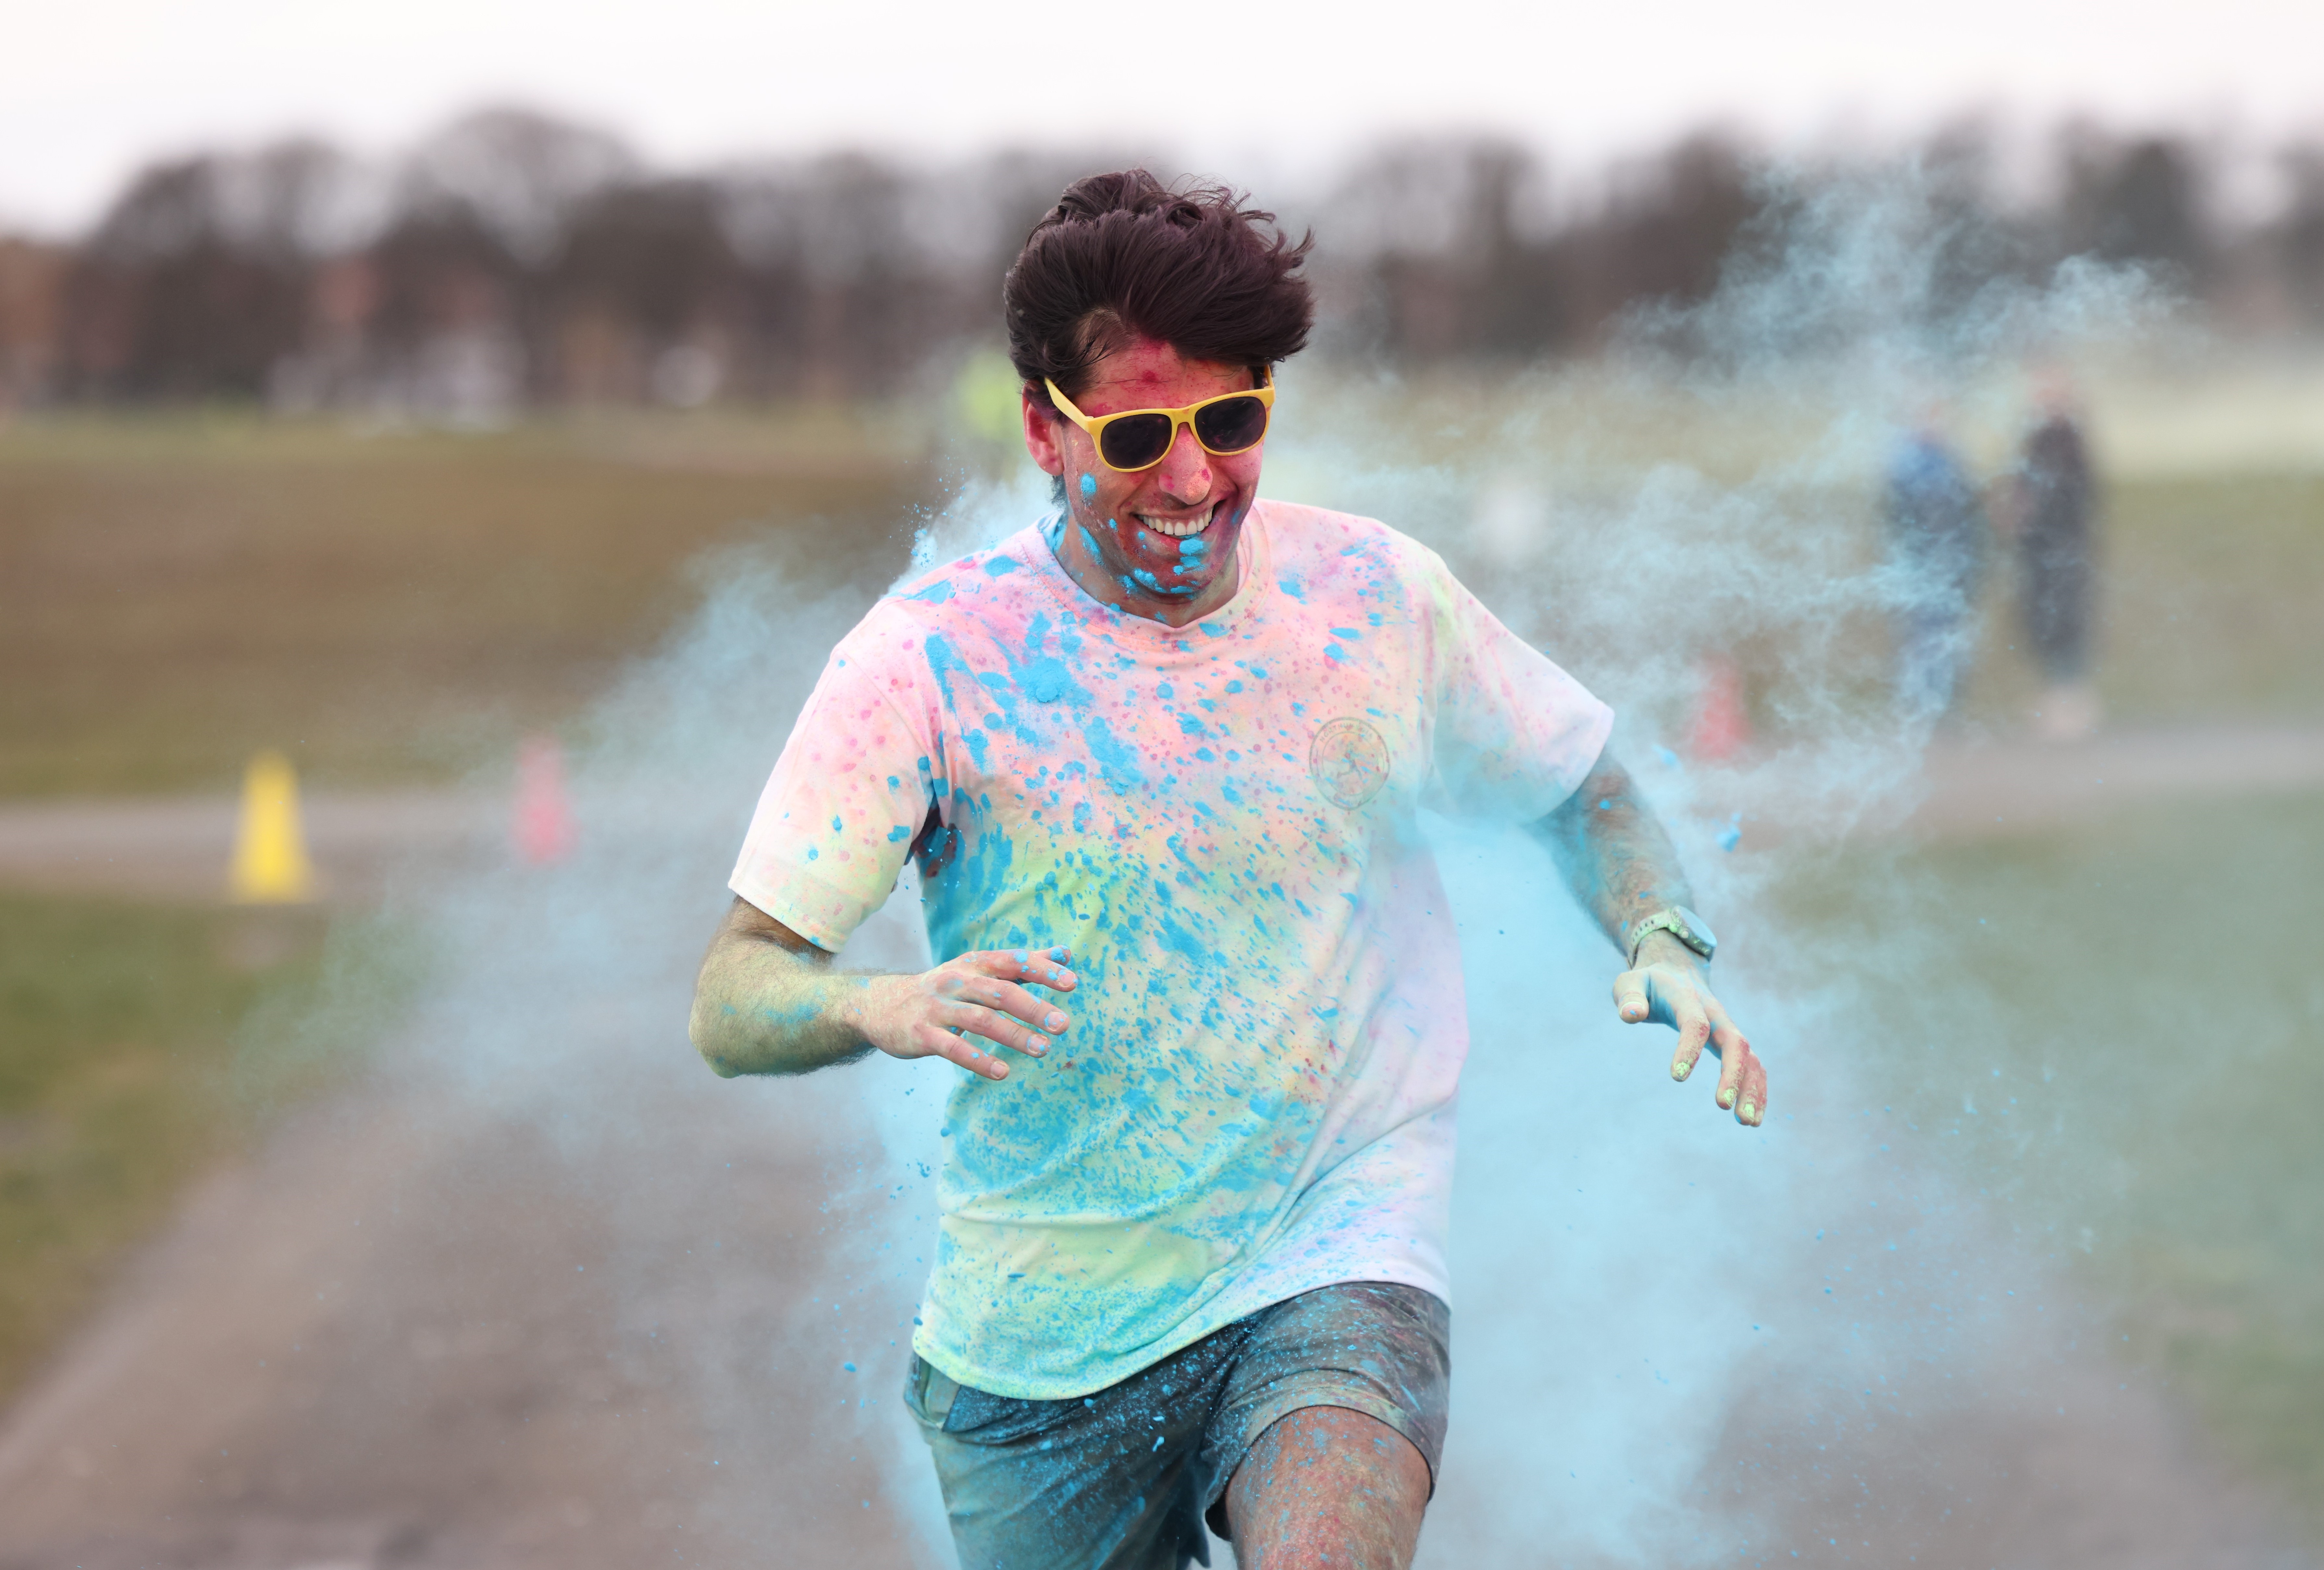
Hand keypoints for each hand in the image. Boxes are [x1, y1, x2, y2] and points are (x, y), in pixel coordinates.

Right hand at [858, 946, 1077, 1081]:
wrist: (882, 1005)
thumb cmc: (946, 988)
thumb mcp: (979, 970)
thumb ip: (1023, 964)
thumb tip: (1067, 954)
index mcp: (974, 964)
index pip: (1012, 962)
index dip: (1042, 969)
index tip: (1072, 982)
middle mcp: (957, 981)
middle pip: (1000, 992)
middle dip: (1033, 1008)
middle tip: (1063, 1025)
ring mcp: (938, 1008)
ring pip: (980, 1020)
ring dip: (1014, 1035)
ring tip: (1043, 1050)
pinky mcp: (923, 1034)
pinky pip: (953, 1048)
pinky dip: (978, 1059)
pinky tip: (1001, 1072)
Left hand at [1613, 933, 1765, 1126]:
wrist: (1676, 971)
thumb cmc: (1648, 983)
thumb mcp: (1629, 982)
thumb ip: (1628, 997)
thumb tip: (1630, 1015)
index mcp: (1687, 998)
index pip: (1694, 1023)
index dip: (1688, 1049)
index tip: (1676, 1077)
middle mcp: (1715, 1014)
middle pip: (1734, 1041)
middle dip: (1733, 1074)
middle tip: (1723, 1106)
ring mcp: (1727, 1028)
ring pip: (1750, 1057)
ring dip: (1752, 1088)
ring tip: (1747, 1123)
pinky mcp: (1732, 1042)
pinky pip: (1753, 1065)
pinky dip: (1757, 1090)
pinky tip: (1753, 1118)